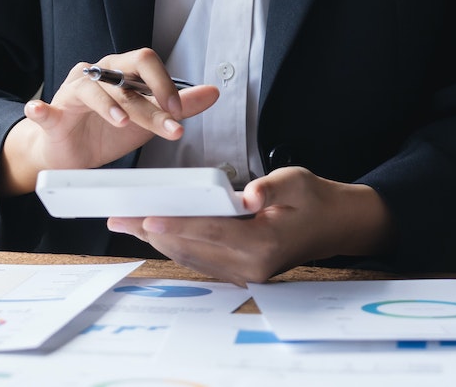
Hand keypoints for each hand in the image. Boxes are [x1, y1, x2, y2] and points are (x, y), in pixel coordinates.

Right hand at [0, 51, 220, 195]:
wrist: (70, 155)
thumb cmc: (106, 132)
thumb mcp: (148, 120)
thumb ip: (179, 105)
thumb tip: (213, 91)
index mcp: (119, 72)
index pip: (144, 62)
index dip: (164, 83)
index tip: (179, 112)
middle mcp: (96, 76)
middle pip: (123, 74)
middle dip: (148, 99)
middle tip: (168, 122)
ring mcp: (71, 93)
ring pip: (92, 90)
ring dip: (110, 106)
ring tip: (123, 123)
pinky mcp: (51, 115)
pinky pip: (44, 110)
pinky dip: (41, 110)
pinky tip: (40, 110)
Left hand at [106, 168, 392, 282]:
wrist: (336, 226)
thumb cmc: (315, 200)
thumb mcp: (298, 182)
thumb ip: (271, 189)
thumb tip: (249, 195)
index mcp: (265, 243)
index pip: (211, 231)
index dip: (176, 223)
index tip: (146, 217)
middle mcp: (252, 265)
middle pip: (192, 246)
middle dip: (152, 231)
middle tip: (119, 218)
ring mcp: (246, 273)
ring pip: (191, 256)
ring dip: (157, 240)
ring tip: (126, 224)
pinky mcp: (241, 272)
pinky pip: (200, 260)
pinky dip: (175, 245)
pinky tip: (154, 233)